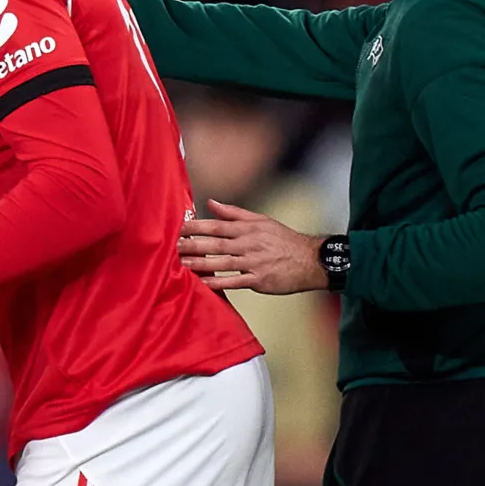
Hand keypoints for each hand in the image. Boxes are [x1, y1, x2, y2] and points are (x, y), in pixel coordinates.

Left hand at [179, 199, 327, 294]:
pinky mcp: (259, 280)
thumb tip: (211, 202)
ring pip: (222, 262)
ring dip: (201, 263)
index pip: (217, 225)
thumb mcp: (261, 221)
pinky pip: (235, 281)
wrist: (310, 260)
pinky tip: (203, 283)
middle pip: (216, 243)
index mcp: (248, 229)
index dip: (197, 226)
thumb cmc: (283, 240)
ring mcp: (254, 263)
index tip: (179, 227)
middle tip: (174, 245)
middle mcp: (249, 244)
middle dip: (193, 244)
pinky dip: (218, 282)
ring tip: (181, 263)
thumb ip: (234, 213)